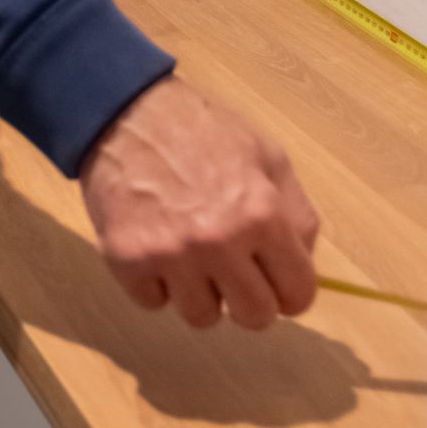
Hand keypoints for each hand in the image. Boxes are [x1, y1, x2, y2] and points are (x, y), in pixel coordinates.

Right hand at [79, 75, 321, 329]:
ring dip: (198, 291)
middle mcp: (218, 241)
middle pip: (254, 317)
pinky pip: (153, 303)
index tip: (275, 282)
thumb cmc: (201, 129)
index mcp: (261, 214)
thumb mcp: (267, 155)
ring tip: (188, 251)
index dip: (290, 291)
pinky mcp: (126, 260)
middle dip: (248, 298)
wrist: (123, 110)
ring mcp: (170, 254)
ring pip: (201, 317)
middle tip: (232, 270)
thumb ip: (296, 214)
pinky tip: (154, 243)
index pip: (297, 295)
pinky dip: (155, 281)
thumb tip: (302, 264)